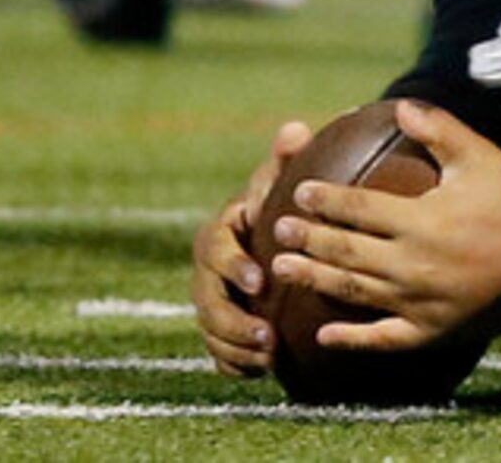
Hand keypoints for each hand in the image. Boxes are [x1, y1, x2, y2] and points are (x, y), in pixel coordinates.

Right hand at [193, 119, 311, 377]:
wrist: (283, 238)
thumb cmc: (285, 205)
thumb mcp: (286, 181)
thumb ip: (287, 161)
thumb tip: (295, 129)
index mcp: (223, 230)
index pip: (215, 247)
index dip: (233, 265)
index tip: (259, 280)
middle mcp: (210, 268)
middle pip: (205, 297)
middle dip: (232, 319)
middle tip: (265, 334)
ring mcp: (213, 299)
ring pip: (209, 328)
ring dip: (235, 344)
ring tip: (268, 354)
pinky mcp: (222, 328)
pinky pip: (217, 352)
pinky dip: (233, 363)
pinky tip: (259, 370)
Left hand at [269, 102, 500, 351]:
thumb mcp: (480, 156)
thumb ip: (438, 129)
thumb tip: (399, 105)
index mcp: (423, 221)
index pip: (360, 209)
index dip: (325, 199)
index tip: (298, 191)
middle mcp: (415, 264)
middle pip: (347, 250)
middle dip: (308, 238)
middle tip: (277, 229)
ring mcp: (421, 302)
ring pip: (355, 291)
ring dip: (315, 279)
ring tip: (280, 269)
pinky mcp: (431, 330)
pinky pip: (384, 338)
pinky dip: (352, 339)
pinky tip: (323, 336)